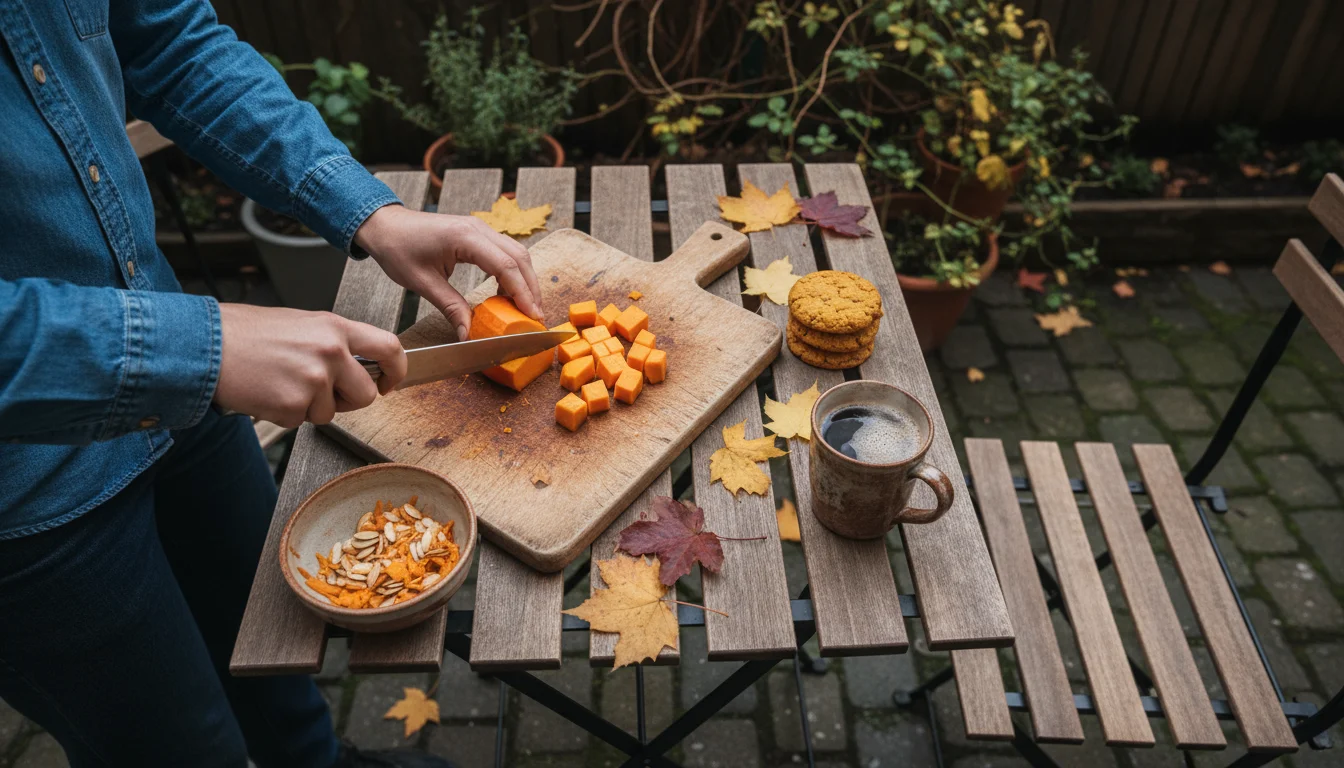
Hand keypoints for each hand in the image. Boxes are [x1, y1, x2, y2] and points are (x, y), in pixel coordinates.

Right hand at [213, 304, 407, 426]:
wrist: (205, 345)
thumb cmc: (247, 334)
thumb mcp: (302, 325)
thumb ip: (335, 343)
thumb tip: (356, 366)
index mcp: (335, 327)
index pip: (390, 347)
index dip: (396, 370)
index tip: (389, 382)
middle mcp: (331, 351)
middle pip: (366, 394)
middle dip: (347, 401)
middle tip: (320, 392)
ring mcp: (314, 379)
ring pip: (331, 412)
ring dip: (309, 407)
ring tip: (281, 383)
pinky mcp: (294, 404)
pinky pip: (302, 421)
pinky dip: (285, 414)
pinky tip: (267, 393)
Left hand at [354, 205, 543, 338]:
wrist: (384, 225)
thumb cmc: (398, 248)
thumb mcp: (423, 283)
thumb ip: (451, 308)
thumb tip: (468, 335)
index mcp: (465, 237)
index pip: (506, 266)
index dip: (523, 293)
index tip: (532, 316)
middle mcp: (478, 228)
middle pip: (520, 258)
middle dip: (531, 289)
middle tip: (535, 317)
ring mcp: (480, 228)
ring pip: (516, 253)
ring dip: (525, 280)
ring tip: (526, 308)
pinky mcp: (477, 233)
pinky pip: (505, 251)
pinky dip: (512, 272)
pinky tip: (506, 293)